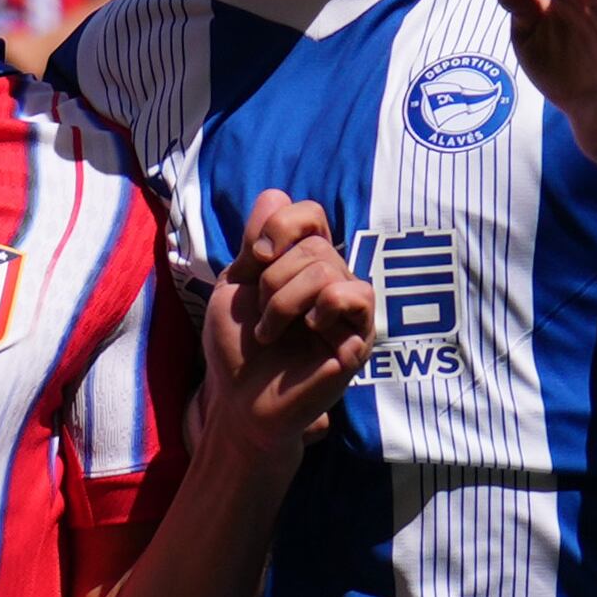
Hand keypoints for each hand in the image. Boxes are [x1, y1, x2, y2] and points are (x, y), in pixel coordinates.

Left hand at [199, 189, 369, 478]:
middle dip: (272, 280)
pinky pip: (352, 293)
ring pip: (327, 266)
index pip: (309, 214)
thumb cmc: (236, 350)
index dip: (280, 226)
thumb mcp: (236, 288)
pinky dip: (321, 306)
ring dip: (283, 301)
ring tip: (273, 334)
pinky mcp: (360, 334)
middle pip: (313, 244)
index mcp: (303, 264)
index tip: (255, 260)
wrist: (238, 402)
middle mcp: (332, 279)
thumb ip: (255, 243)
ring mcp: (349, 307)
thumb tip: (274, 194)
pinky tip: (309, 331)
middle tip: (263, 320)